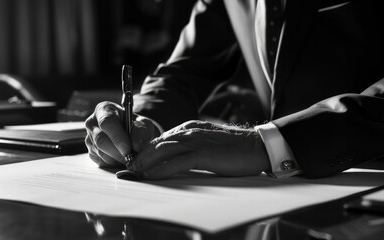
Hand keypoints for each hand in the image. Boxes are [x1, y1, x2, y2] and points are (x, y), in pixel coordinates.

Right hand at [85, 101, 159, 167]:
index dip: (117, 137)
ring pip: (102, 154)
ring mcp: (89, 139)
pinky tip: (123, 159)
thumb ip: (142, 131)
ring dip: (118, 159)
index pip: (107, 123)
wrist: (130, 133)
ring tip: (131, 157)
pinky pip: (102, 162)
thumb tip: (137, 146)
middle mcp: (92, 123)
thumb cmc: (134, 125)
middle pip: (101, 140)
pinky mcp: (91, 153)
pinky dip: (115, 163)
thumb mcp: (143, 123)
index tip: (128, 149)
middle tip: (132, 158)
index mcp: (104, 110)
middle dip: (118, 152)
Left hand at [130, 121, 270, 178]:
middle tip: (127, 168)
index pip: (161, 139)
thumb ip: (190, 149)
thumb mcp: (207, 144)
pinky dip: (161, 169)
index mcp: (189, 128)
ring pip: (163, 150)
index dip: (145, 150)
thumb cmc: (234, 149)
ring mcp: (196, 141)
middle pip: (157, 143)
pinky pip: (177, 162)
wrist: (256, 146)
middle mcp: (189, 131)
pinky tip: (151, 176)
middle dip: (139, 156)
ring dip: (145, 162)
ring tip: (133, 172)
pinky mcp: (204, 153)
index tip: (134, 161)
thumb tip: (175, 160)